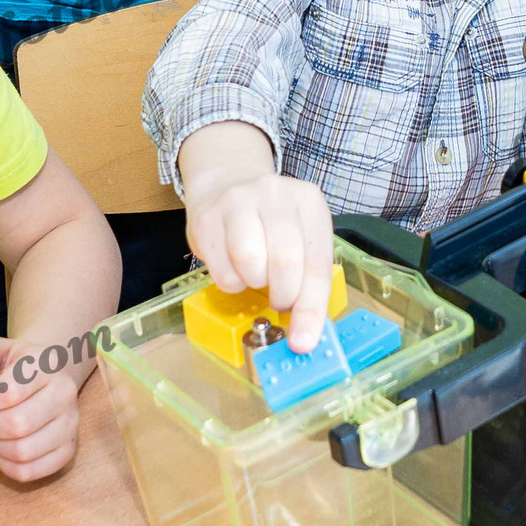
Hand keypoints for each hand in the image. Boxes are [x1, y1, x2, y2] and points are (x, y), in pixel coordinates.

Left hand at [0, 333, 82, 481]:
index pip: (8, 393)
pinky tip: (6, 451)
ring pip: (24, 451)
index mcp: (46, 364)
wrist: (45, 375)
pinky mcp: (67, 450)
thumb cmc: (12, 366)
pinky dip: (10, 467)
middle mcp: (65, 392)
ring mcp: (71, 423)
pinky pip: (31, 472)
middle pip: (16, 425)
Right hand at [186, 165, 337, 352]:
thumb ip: (307, 276)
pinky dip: (230, 282)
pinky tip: (234, 268)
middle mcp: (276, 194)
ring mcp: (239, 201)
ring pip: (249, 261)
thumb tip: (306, 333)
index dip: (311, 309)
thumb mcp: (300, 236)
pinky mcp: (207, 217)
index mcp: (309, 202)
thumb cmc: (270, 222)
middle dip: (283, 296)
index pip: (317, 262)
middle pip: (285, 261)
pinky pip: (221, 269)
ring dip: (254, 283)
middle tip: (279, 301)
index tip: (303, 342)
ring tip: (255, 275)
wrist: (226, 183)